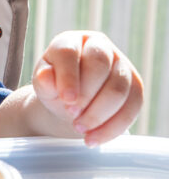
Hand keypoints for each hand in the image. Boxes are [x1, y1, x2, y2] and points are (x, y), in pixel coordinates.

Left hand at [32, 31, 142, 145]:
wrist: (69, 101)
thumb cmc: (54, 86)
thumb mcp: (43, 84)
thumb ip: (43, 80)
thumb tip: (44, 77)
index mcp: (72, 41)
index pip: (70, 53)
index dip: (69, 77)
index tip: (66, 100)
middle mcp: (99, 47)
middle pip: (100, 67)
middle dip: (86, 95)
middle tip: (72, 115)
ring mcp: (121, 65)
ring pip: (119, 89)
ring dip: (99, 114)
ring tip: (80, 128)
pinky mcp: (135, 86)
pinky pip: (132, 108)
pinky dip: (113, 127)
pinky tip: (94, 138)